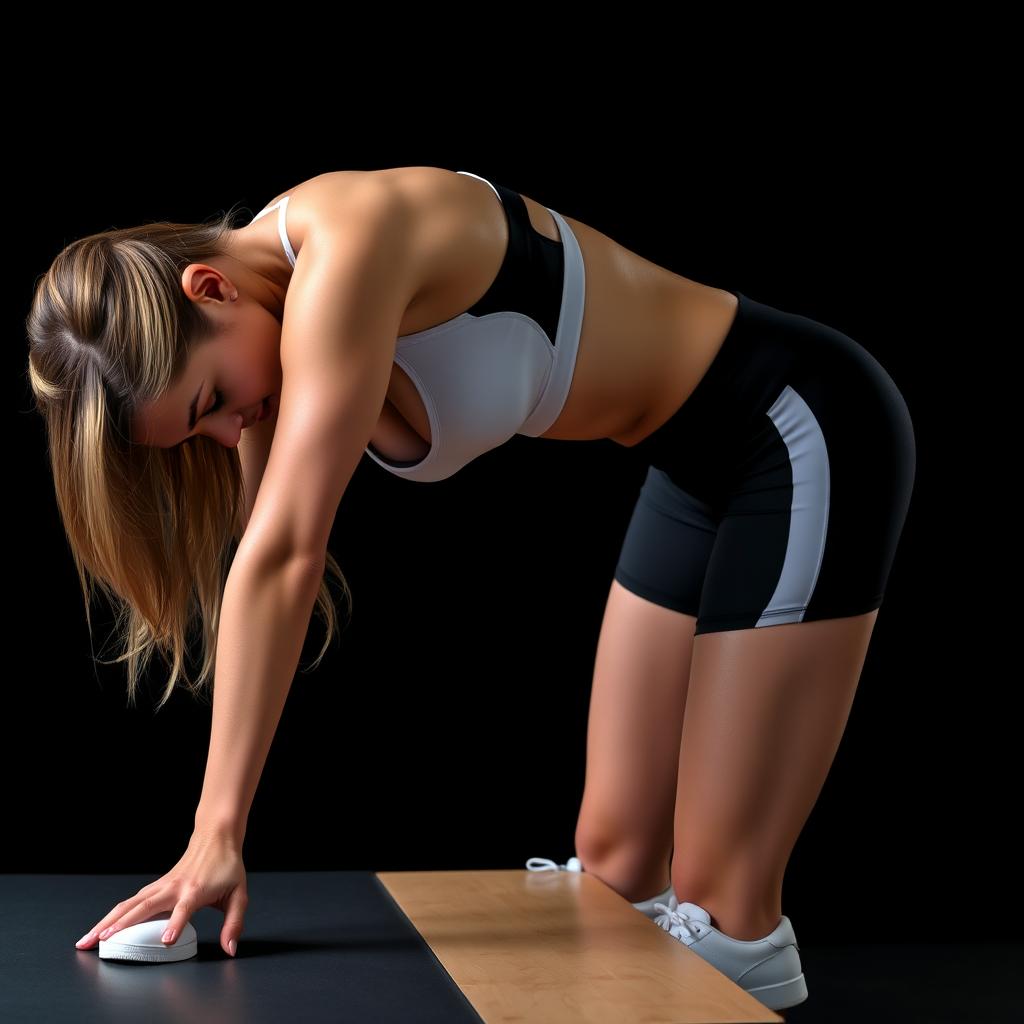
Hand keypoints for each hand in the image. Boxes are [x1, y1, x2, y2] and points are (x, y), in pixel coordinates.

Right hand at [74, 828, 247, 955]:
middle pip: (144, 907)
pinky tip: (101, 927)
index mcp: (195, 890)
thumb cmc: (227, 866)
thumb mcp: (239, 894)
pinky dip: (113, 914)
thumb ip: (234, 922)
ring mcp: (161, 886)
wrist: (216, 838)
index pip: (184, 909)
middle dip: (122, 925)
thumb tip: (230, 947)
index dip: (176, 924)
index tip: (167, 940)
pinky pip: (130, 901)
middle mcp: (174, 887)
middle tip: (102, 942)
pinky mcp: (154, 886)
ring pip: (129, 904)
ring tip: (88, 939)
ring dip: (108, 920)